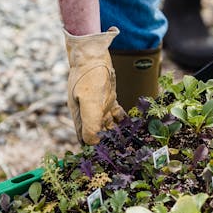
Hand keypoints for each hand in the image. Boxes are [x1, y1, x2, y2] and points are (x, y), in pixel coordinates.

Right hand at [65, 26, 125, 143]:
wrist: (92, 55)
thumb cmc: (88, 76)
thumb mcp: (89, 101)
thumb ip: (90, 122)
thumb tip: (91, 143)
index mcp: (80, 117)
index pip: (86, 139)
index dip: (94, 149)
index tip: (107, 158)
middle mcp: (88, 114)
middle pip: (98, 134)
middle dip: (109, 144)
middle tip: (122, 154)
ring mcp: (99, 107)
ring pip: (109, 126)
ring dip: (118, 134)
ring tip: (130, 144)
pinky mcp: (109, 100)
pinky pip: (117, 115)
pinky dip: (124, 122)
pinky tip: (133, 128)